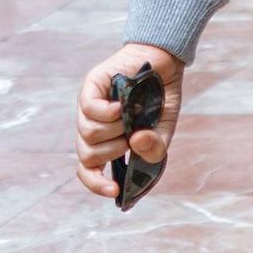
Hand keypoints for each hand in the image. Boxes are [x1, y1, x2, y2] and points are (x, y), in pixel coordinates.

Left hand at [72, 41, 177, 204]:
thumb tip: (135, 145)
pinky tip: (123, 104)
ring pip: (89, 135)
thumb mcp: (164, 128)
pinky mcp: (89, 88)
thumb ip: (153, 147)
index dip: (96, 183)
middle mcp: (92, 126)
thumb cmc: (160, 97)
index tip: (114, 190)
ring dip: (116, 129)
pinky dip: (110, 112)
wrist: (164, 61)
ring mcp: (88, 107)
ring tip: (130, 114)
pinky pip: (91, 110)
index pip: (88, 170)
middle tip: (133, 133)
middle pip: (88, 155)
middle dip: (114, 150)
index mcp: (106, 141)